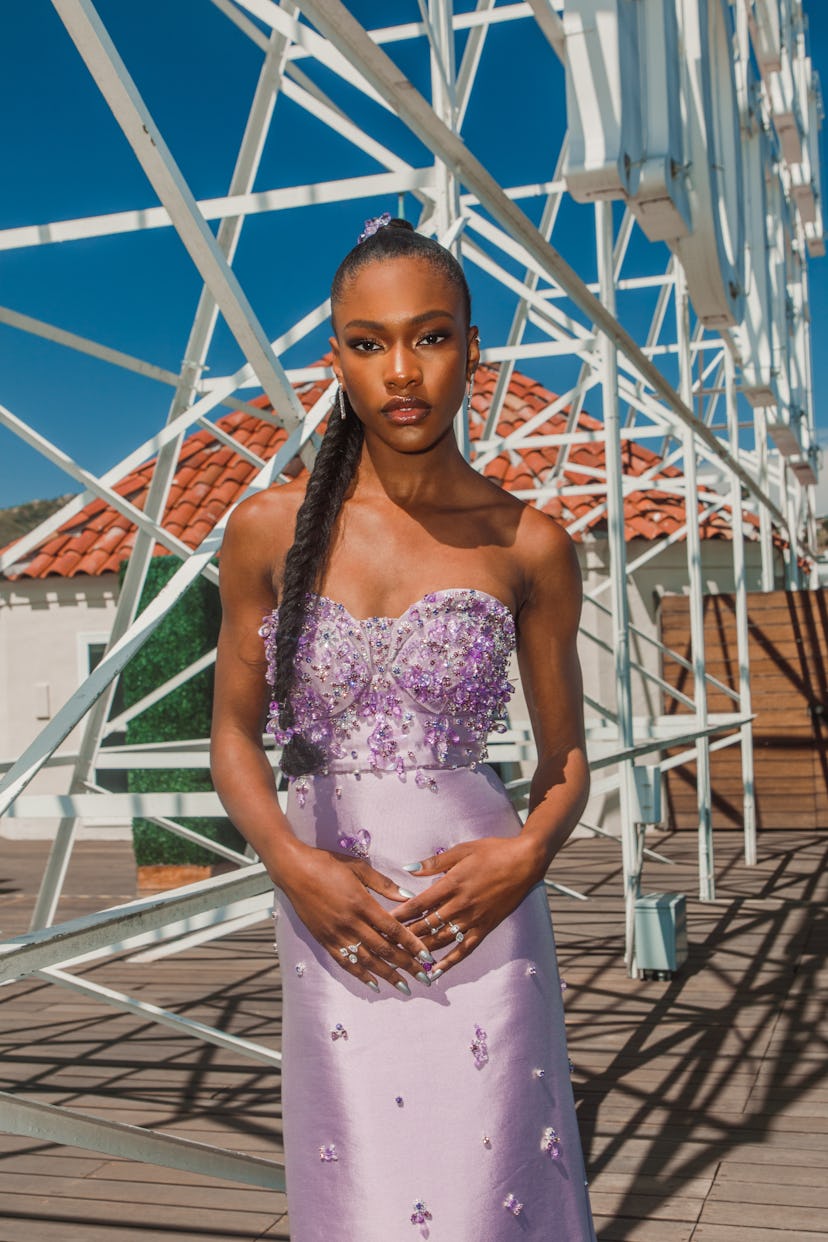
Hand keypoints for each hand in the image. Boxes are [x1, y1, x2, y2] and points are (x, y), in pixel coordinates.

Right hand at [277, 844, 434, 992]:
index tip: (427, 957)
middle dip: (406, 966)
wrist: (293, 870)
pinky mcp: (324, 939)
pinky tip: (374, 985)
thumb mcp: (358, 867)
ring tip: (404, 987)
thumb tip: (409, 897)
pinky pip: (345, 962)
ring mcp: (335, 933)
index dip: (412, 945)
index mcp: (361, 903)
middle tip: (424, 979)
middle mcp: (350, 922)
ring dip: (387, 976)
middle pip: (383, 950)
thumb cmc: (327, 863)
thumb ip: (384, 884)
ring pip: (366, 960)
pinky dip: (360, 975)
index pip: (393, 930)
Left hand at [392, 836, 543, 978]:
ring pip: (442, 940)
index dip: (399, 915)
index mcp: (452, 883)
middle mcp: (461, 904)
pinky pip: (465, 949)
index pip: (418, 904)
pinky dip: (449, 962)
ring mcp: (474, 918)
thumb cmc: (493, 851)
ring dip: (421, 951)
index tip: (381, 923)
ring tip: (402, 961)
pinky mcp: (486, 927)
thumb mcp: (462, 850)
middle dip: (404, 936)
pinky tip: (435, 973)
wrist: (525, 861)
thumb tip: (408, 868)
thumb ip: (434, 862)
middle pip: (426, 925)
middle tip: (384, 947)